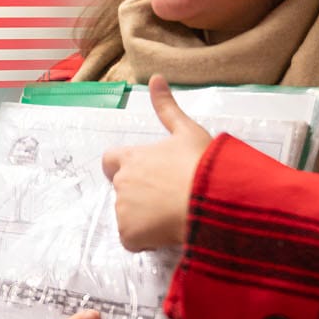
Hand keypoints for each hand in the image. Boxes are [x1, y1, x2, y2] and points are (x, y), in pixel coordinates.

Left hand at [101, 75, 212, 251]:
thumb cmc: (201, 164)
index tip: (144, 176)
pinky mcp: (129, 234)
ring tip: (174, 215)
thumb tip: (155, 78)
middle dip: (141, 197)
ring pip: (129, 217)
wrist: (209, 199)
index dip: (122, 169)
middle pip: (123, 192)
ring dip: (145, 219)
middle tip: (170, 200)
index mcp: (132, 157)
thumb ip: (167, 107)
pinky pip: (133, 240)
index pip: (110, 161)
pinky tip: (169, 232)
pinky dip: (146, 240)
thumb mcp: (188, 131)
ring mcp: (122, 209)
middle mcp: (122, 182)